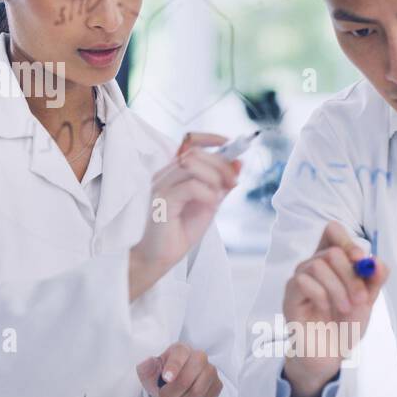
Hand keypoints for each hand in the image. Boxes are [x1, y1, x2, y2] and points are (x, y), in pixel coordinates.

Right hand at [129, 133, 239, 298]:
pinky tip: (210, 204)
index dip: (212, 138)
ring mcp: (160, 186)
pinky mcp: (161, 201)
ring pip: (192, 164)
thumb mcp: (207, 204)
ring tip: (221, 195)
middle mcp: (164, 174)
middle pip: (195, 152)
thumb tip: (238, 163)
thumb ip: (220, 184)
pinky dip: (207, 193)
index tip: (232, 145)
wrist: (158, 258)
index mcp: (174, 172)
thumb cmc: (178, 232)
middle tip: (234, 182)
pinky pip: (190, 187)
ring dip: (214, 177)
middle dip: (221, 164)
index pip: (190, 141)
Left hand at [137, 342, 222, 396]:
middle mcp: (199, 356)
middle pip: (188, 377)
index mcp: (180, 349)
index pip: (180, 354)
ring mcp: (211, 370)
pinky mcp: (218, 384)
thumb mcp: (148, 374)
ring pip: (197, 391)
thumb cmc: (161, 379)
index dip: (173, 367)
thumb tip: (149, 361)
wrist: (175, 392)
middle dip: (173, 392)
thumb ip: (146, 368)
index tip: (166, 379)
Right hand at [280, 221, 389, 396]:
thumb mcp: (367, 301)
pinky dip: (321, 296)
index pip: (332, 232)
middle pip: (331, 250)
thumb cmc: (346, 324)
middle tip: (362, 298)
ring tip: (346, 309)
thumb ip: (374, 280)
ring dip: (339, 288)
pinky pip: (303, 281)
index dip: (347, 240)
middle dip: (351, 275)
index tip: (361, 259)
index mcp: (333, 263)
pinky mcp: (290, 296)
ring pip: (317, 264)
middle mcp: (314, 266)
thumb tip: (377, 261)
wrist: (331, 354)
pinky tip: (326, 310)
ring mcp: (299, 279)